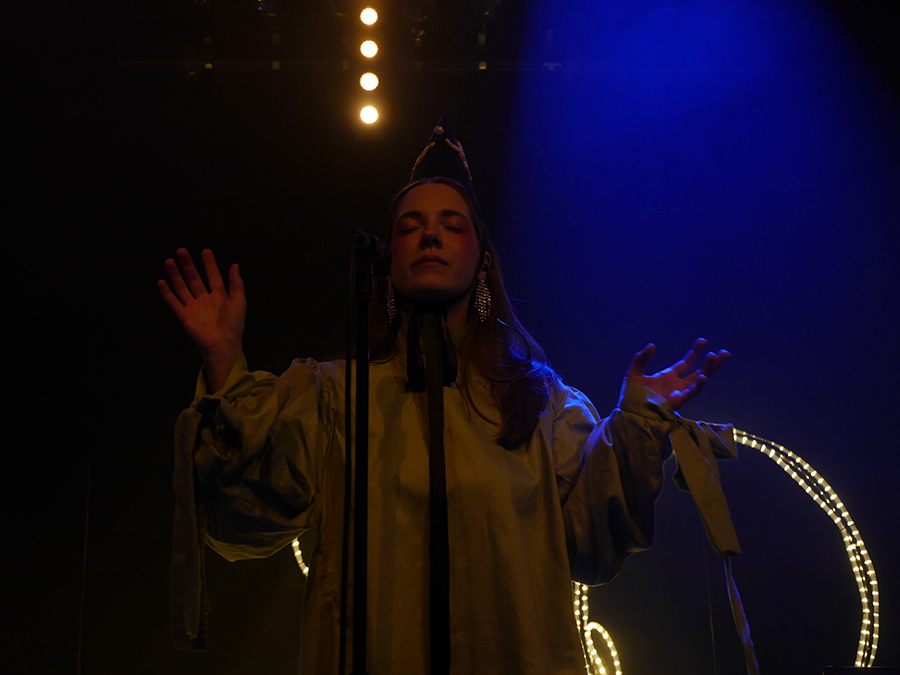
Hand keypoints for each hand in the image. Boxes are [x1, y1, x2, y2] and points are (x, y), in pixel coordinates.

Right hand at [158, 249, 245, 371]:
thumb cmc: (233, 324)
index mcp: (219, 296)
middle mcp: (205, 299)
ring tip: (169, 260)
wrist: (222, 344)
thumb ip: (236, 283)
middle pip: (194, 279)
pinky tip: (161, 281)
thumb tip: (235, 265)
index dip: (210, 264)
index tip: (205, 251)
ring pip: (182, 287)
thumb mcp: (239, 301)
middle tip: (181, 250)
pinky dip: (167, 292)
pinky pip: (173, 302)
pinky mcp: (184, 315)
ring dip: (175, 274)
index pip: (213, 276)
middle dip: (188, 265)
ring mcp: (193, 307)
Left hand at [626, 338, 729, 409]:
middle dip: (712, 362)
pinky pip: (691, 393)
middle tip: (724, 352)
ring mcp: (679, 393)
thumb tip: (653, 345)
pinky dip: (697, 385)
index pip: (687, 363)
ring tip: (716, 357)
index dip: (695, 352)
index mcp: (669, 376)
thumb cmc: (631, 396)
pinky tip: (703, 377)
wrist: (629, 412)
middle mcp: (677, 384)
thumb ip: (641, 358)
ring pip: (699, 380)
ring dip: (708, 369)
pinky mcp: (677, 402)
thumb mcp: (634, 372)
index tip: (703, 341)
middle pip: (699, 371)